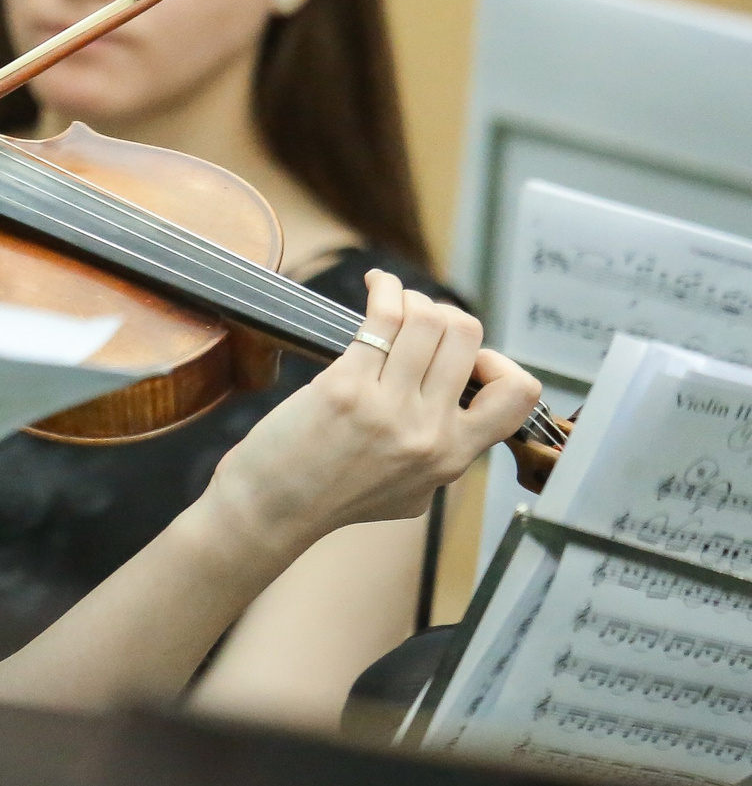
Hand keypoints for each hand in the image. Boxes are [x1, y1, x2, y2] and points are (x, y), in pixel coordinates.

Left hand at [207, 270, 541, 553]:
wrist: (274, 508)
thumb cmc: (335, 497)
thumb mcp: (413, 490)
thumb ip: (442, 454)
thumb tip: (458, 410)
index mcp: (453, 457)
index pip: (518, 394)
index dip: (499, 362)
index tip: (467, 360)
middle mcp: (430, 431)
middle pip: (466, 336)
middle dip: (443, 314)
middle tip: (416, 320)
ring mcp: (389, 408)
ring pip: (428, 319)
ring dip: (411, 297)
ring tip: (392, 298)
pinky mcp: (345, 387)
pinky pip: (381, 318)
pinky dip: (384, 290)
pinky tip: (375, 286)